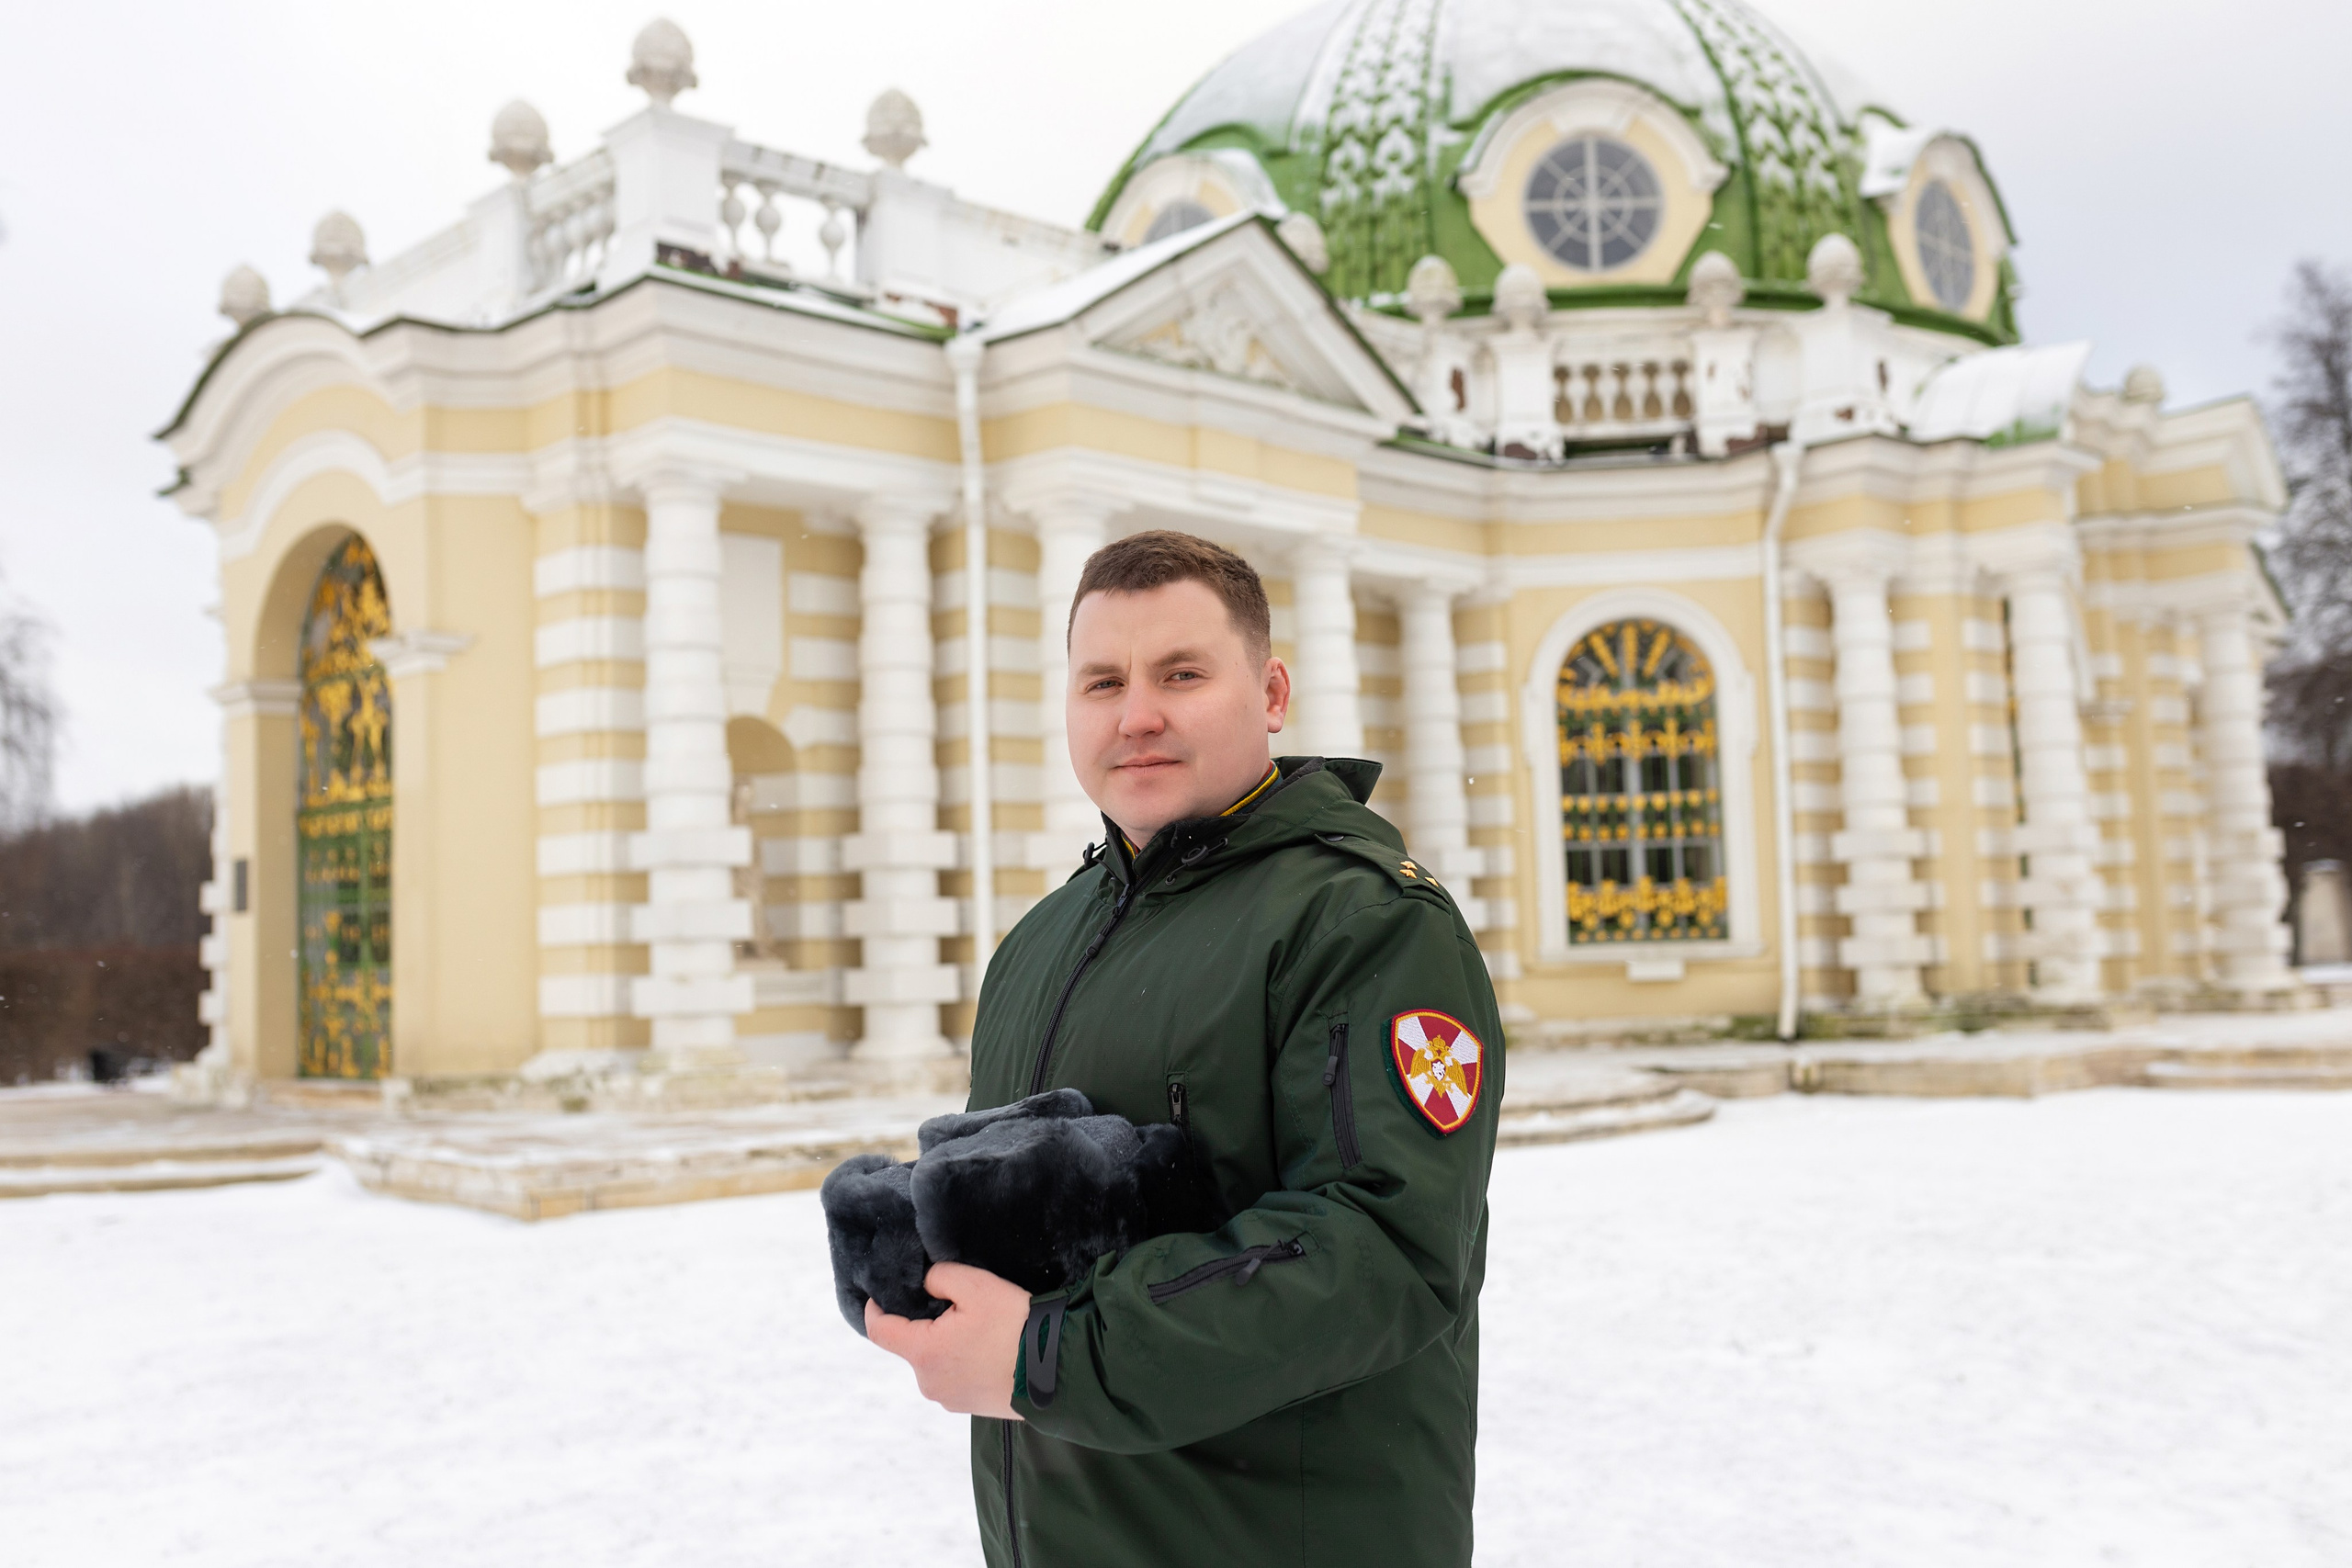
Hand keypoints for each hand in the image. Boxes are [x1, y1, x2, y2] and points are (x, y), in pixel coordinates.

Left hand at [864, 1261, 1030, 1420]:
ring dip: (948, 1343)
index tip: (882, 1293)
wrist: (1057, 1371)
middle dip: (927, 1323)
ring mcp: (949, 1399)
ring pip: (935, 1361)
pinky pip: (955, 1377)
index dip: (875, 1307)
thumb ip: (940, 1277)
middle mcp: (929, 1382)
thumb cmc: (1016, 1326)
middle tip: (961, 1307)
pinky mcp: (969, 1407)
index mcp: (923, 1352)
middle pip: (912, 1345)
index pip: (879, 1330)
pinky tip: (992, 1350)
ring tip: (984, 1330)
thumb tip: (925, 1285)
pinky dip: (964, 1361)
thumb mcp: (977, 1285)